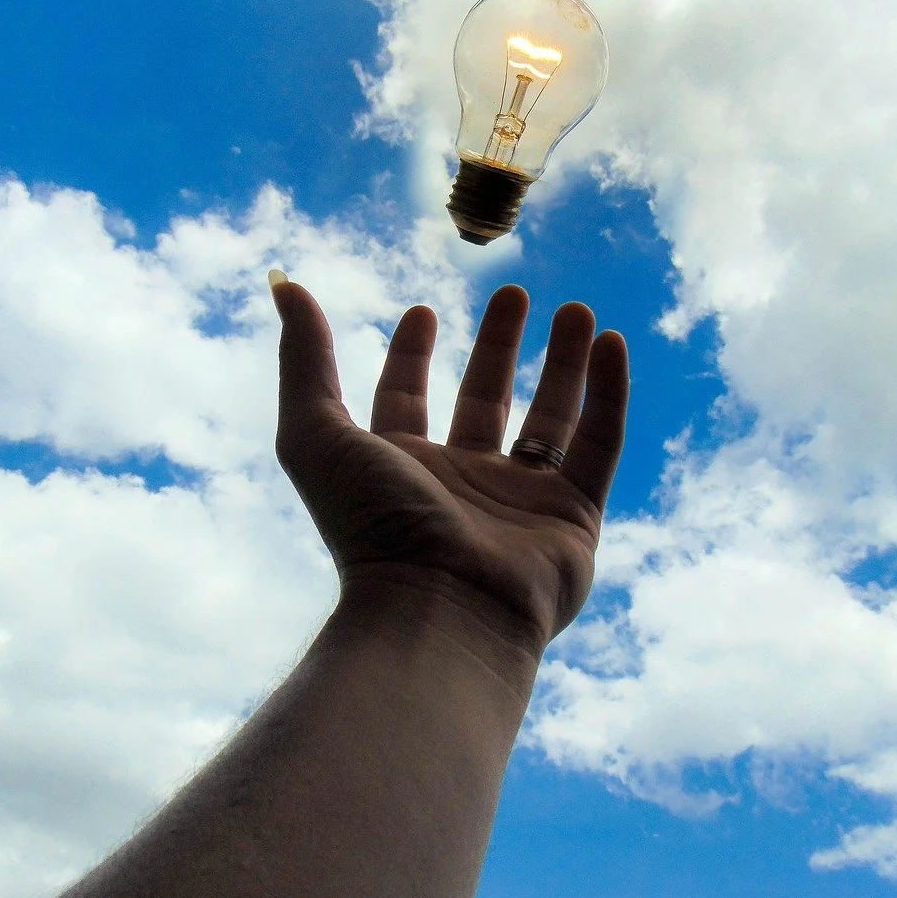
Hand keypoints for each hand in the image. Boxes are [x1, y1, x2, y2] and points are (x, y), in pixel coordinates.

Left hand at [270, 276, 628, 656]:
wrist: (441, 610)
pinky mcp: (573, 519)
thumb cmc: (374, 525)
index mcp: (400, 469)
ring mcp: (520, 504)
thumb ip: (304, 361)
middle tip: (515, 294)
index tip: (422, 311)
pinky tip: (612, 344)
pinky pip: (598, 446)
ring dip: (563, 364)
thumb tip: (285, 287)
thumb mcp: (316, 434)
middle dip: (498, 347)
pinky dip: (608, 395)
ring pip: (548, 420)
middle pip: (483, 402)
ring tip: (577, 310)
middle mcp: (460, 484)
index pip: (404, 400)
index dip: (410, 357)